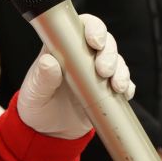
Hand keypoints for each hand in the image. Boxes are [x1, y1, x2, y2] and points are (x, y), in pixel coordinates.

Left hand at [16, 13, 132, 138]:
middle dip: (109, 54)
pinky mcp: (107, 91)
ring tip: (116, 86)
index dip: (94, 28)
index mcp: (64, 48)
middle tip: (104, 71)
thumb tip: (49, 62)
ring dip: (121, 70)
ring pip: (117, 61)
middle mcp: (84, 57)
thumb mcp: (34, 93)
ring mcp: (97, 73)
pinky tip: (124, 94)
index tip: (95, 42)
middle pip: (106, 43)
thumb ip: (42, 78)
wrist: (48, 133)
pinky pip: (124, 84)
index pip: (83, 27)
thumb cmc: (36, 106)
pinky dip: (127, 87)